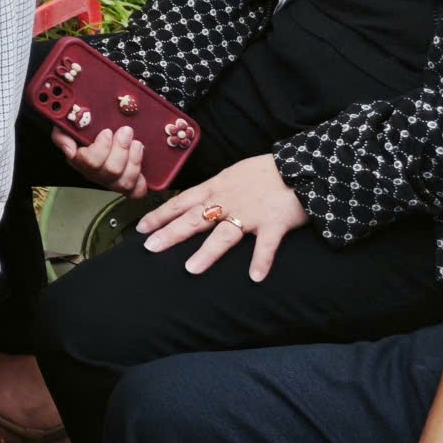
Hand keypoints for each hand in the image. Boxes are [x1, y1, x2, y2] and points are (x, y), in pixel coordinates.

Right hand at [53, 123, 149, 197]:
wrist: (96, 131)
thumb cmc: (82, 129)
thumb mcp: (66, 126)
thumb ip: (62, 136)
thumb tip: (70, 151)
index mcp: (79, 160)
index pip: (91, 162)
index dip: (102, 148)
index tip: (107, 131)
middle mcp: (94, 174)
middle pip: (111, 171)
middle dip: (122, 149)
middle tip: (126, 131)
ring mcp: (110, 181)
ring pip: (124, 182)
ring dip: (134, 161)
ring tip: (136, 144)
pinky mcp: (125, 185)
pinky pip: (135, 192)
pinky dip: (141, 183)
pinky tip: (142, 168)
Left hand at [139, 153, 308, 279]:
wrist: (301, 165)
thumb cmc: (265, 172)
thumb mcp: (233, 175)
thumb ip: (216, 190)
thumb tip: (197, 202)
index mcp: (216, 188)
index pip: (181, 202)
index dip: (160, 215)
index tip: (140, 228)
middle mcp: (228, 201)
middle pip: (194, 219)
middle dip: (170, 233)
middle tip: (149, 247)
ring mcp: (250, 213)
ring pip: (224, 234)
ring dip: (208, 252)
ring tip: (191, 269)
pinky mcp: (275, 223)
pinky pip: (267, 245)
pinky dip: (261, 260)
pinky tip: (255, 277)